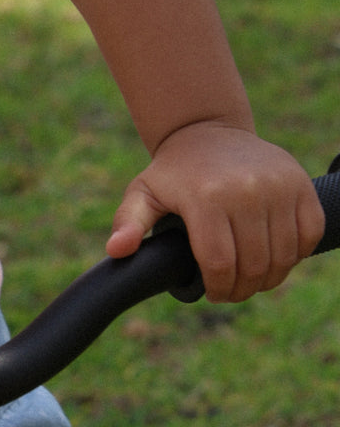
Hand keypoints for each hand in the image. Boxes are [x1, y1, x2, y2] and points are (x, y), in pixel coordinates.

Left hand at [106, 122, 324, 301]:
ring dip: (270, 278)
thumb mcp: (142, 194)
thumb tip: (117, 250)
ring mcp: (278, 185)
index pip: (221, 264)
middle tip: (232, 292)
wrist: (209, 132)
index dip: (220, 289)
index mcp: (207, 197)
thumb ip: (128, 223)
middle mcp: (247, 189)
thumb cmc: (173, 174)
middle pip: (254, 264)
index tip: (215, 293)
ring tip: (253, 280)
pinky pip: (309, 232)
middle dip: (242, 289)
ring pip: (284, 254)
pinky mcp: (300, 184)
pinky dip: (296, 254)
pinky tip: (276, 258)